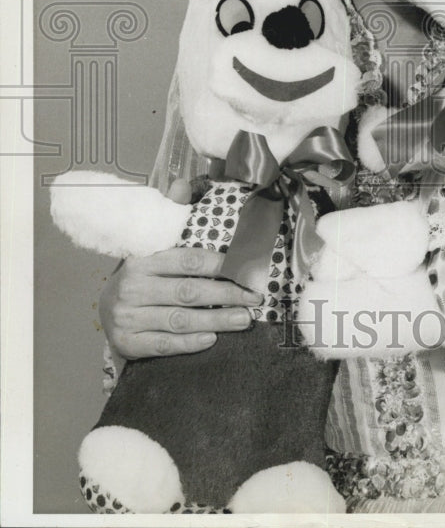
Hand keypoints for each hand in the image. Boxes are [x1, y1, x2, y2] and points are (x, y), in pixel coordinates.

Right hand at [99, 179, 261, 360]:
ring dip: (216, 320)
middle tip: (254, 298)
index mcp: (140, 260)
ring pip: (180, 320)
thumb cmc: (140, 277)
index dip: (218, 265)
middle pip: (187, 291)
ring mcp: (127, 318)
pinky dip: (190, 343)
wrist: (107, 313)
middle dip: (226, 295)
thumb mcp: (150, 247)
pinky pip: (165, 344)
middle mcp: (132, 288)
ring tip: (243, 319)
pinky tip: (212, 339)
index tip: (245, 269)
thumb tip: (182, 184)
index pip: (186, 261)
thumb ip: (168, 216)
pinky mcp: (128, 343)